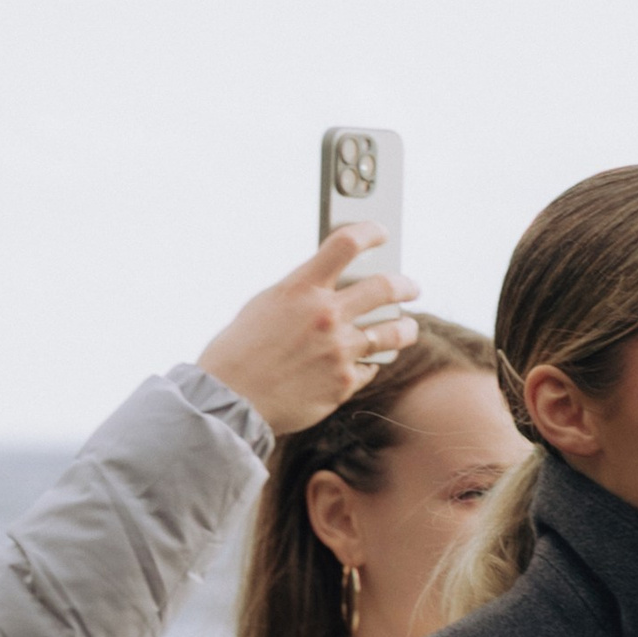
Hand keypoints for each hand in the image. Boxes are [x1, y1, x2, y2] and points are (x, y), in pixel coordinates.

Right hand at [195, 226, 420, 435]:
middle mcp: (326, 315)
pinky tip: (359, 366)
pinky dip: (365, 366)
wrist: (226, 404)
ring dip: (404, 329)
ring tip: (406, 329)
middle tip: (411, 289)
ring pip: (393, 332)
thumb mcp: (262, 309)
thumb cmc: (235, 355)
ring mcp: (338, 350)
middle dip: (406, 286)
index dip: (369, 232)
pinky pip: (368, 369)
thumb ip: (298, 295)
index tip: (379, 234)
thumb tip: (324, 289)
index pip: (346, 243)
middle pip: (387, 286)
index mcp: (300, 290)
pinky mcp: (343, 383)